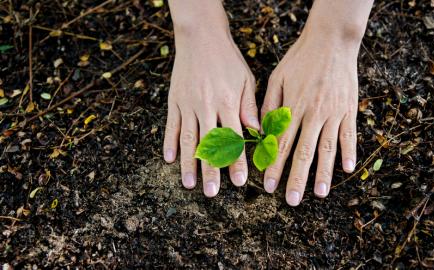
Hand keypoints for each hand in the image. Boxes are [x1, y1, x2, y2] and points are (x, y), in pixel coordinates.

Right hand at [163, 21, 258, 196]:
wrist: (201, 38)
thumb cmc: (228, 60)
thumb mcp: (245, 81)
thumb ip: (249, 108)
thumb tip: (258, 133)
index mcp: (226, 102)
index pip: (232, 138)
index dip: (235, 161)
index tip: (237, 182)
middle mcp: (206, 106)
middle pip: (208, 144)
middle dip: (210, 170)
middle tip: (211, 192)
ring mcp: (187, 104)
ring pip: (188, 139)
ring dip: (188, 163)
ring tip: (188, 184)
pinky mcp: (174, 101)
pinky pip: (171, 125)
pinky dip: (170, 143)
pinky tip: (169, 159)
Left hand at [261, 21, 364, 204]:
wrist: (330, 41)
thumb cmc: (300, 59)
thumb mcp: (276, 78)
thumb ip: (269, 105)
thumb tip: (259, 130)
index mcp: (292, 107)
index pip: (280, 143)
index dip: (274, 166)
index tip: (269, 186)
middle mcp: (312, 113)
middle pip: (303, 152)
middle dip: (296, 178)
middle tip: (292, 200)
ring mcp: (333, 112)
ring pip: (327, 148)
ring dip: (323, 173)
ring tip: (321, 194)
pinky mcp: (349, 109)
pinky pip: (350, 134)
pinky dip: (349, 152)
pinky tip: (347, 169)